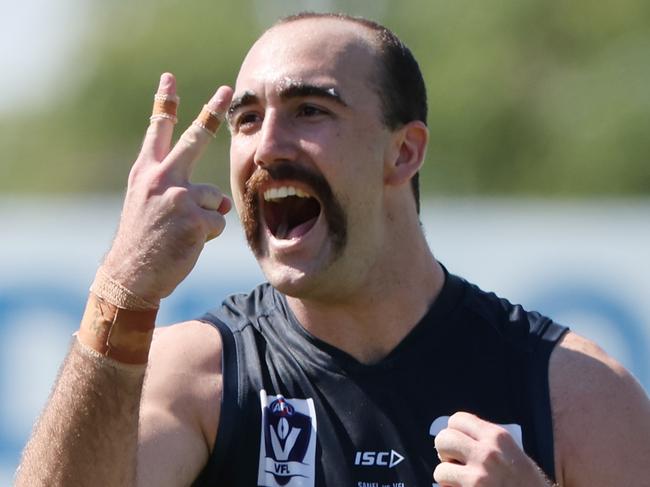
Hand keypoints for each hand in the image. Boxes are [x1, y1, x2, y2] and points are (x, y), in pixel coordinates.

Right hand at [102, 73, 233, 302]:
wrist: (130, 275)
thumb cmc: (142, 242)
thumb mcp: (147, 206)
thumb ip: (176, 191)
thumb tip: (219, 199)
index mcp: (146, 173)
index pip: (158, 132)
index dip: (165, 103)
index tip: (170, 78)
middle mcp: (161, 178)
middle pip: (194, 140)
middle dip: (211, 113)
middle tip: (225, 91)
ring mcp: (178, 196)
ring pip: (214, 198)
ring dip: (205, 218)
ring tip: (180, 233)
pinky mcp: (194, 218)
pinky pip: (218, 222)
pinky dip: (208, 235)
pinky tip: (186, 243)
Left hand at [433, 412, 551, 486]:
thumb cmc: (527, 484)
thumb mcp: (513, 453)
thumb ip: (487, 441)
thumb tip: (456, 434)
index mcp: (498, 437)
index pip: (457, 419)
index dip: (453, 432)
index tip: (459, 444)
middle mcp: (488, 453)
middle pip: (444, 439)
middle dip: (445, 452)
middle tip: (456, 462)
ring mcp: (479, 476)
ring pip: (440, 468)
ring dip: (448, 477)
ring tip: (461, 481)